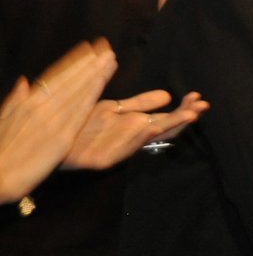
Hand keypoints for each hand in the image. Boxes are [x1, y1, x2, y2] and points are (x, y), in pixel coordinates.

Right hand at [0, 40, 116, 201]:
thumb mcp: (3, 119)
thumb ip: (16, 99)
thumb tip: (23, 81)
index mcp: (26, 102)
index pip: (54, 77)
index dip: (73, 62)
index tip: (87, 49)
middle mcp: (40, 106)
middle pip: (70, 80)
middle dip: (89, 63)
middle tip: (106, 48)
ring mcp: (51, 119)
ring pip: (78, 90)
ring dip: (95, 73)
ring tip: (110, 59)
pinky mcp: (61, 135)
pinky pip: (80, 109)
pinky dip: (92, 92)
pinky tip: (103, 81)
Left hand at [63, 88, 207, 169]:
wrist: (50, 140)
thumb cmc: (82, 124)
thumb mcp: (115, 109)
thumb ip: (141, 103)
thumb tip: (167, 95)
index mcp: (136, 128)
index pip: (167, 120)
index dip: (183, 111)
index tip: (197, 97)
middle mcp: (130, 139)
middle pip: (163, 129)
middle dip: (182, 117)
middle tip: (200, 106)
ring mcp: (116, 149)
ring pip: (146, 137)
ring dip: (167, 126)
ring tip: (187, 115)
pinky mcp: (98, 160)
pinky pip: (120, 150)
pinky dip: (135, 139)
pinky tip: (150, 126)